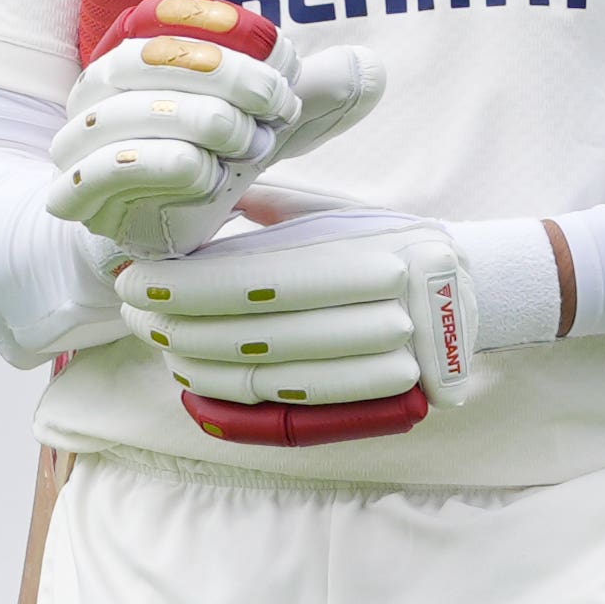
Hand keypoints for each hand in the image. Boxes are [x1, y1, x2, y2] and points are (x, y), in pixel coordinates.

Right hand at [46, 0, 389, 257]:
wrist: (148, 234)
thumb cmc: (206, 163)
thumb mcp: (264, 126)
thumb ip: (311, 96)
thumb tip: (370, 67)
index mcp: (133, 53)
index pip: (165, 17)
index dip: (225, 29)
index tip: (284, 56)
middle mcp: (94, 91)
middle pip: (147, 59)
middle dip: (225, 77)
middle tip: (279, 105)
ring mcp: (76, 143)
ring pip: (127, 114)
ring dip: (202, 123)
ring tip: (250, 144)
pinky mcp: (74, 195)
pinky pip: (105, 170)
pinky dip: (165, 168)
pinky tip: (209, 177)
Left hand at [115, 211, 487, 416]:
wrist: (475, 293)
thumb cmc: (391, 242)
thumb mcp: (342, 210)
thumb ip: (275, 208)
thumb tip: (206, 195)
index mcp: (368, 251)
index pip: (254, 279)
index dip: (185, 286)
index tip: (134, 278)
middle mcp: (384, 308)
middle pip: (253, 331)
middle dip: (177, 324)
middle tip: (129, 309)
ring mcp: (389, 359)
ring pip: (267, 374)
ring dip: (197, 363)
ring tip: (153, 339)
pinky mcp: (382, 399)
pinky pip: (292, 407)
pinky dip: (235, 401)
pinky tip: (194, 379)